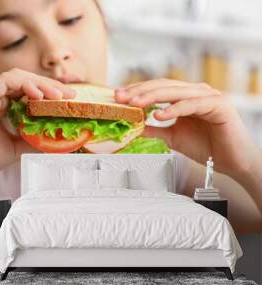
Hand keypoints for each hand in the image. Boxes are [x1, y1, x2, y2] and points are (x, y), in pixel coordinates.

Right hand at [0, 68, 74, 188]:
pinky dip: (24, 84)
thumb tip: (57, 140)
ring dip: (40, 83)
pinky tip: (38, 95)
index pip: (29, 92)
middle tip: (69, 96)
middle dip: (50, 86)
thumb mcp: (17, 148)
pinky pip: (5, 81)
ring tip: (58, 95)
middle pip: (26, 81)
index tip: (68, 101)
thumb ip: (34, 140)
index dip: (49, 93)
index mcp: (2, 107)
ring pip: (18, 77)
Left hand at [115, 79, 259, 177]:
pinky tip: (158, 114)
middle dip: (139, 91)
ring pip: (175, 91)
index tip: (117, 97)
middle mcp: (196, 92)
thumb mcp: (172, 137)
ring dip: (152, 97)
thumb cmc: (206, 147)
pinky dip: (174, 109)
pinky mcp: (219, 106)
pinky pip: (191, 104)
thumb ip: (154, 129)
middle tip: (120, 98)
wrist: (232, 162)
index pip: (157, 88)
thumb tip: (133, 127)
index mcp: (185, 97)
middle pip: (163, 86)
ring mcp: (208, 96)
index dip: (137, 91)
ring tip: (134, 104)